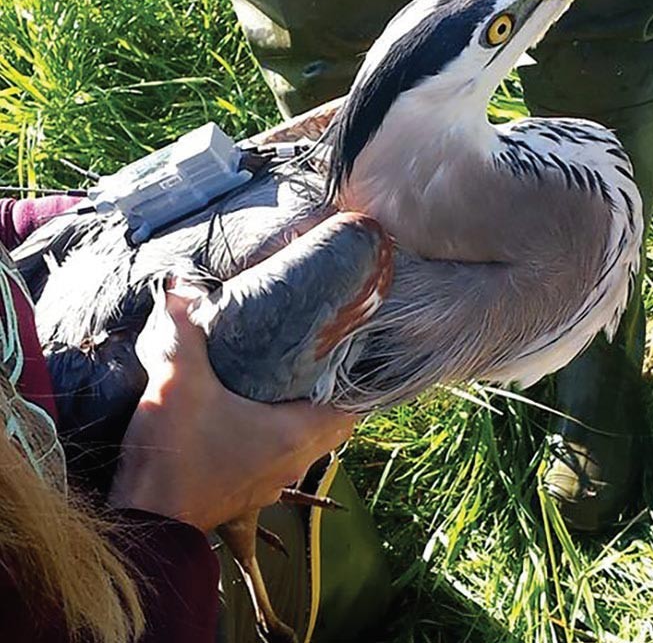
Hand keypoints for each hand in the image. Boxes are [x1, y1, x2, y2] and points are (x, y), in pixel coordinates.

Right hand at [109, 283, 355, 531]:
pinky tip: (252, 405)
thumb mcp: (178, 381)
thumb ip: (183, 330)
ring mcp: (272, 481)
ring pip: (307, 439)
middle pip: (333, 420)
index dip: (356, 376)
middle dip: (329, 386)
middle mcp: (293, 461)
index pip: (353, 405)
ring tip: (285, 371)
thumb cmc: (174, 455)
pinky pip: (279, 453)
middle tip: (315, 349)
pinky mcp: (248, 488)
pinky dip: (277, 429)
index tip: (348, 344)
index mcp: (296, 435)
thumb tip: (181, 283)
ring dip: (302, 409)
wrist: (144, 522)